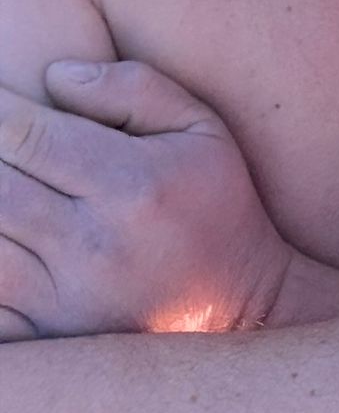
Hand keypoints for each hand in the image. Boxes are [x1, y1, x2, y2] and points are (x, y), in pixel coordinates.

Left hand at [0, 61, 296, 339]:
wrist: (240, 310)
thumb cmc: (216, 206)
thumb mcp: (202, 128)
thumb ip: (133, 88)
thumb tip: (54, 76)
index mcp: (132, 186)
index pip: (28, 135)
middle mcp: (93, 245)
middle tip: (1, 147)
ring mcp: (63, 301)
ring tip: (10, 187)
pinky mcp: (45, 336)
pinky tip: (11, 234)